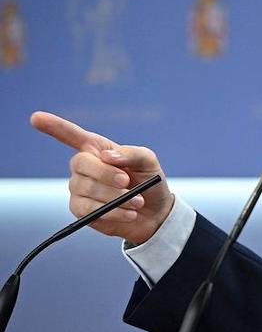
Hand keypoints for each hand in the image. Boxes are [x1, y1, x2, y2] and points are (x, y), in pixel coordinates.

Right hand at [30, 111, 174, 244]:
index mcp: (98, 149)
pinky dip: (113, 212)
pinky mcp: (80, 210)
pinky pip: (89, 210)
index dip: (54, 126)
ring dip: (116, 196)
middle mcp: (83, 167)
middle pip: (80, 163)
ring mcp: (79, 188)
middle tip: (126, 181)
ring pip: (86, 188)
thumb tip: (107, 156)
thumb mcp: (148, 161)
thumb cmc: (149, 181)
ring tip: (137, 201)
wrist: (155, 212)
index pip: (71, 135)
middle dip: (105, 173)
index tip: (36, 117)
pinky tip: (129, 213)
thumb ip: (131, 154)